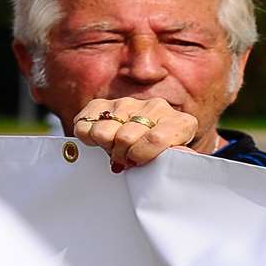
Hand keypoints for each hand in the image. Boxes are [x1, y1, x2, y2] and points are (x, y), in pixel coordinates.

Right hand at [72, 97, 198, 172]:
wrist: (148, 145)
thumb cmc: (162, 158)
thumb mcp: (176, 163)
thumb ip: (179, 160)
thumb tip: (180, 155)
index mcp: (181, 123)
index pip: (156, 138)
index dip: (141, 156)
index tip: (137, 163)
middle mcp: (157, 107)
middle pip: (126, 137)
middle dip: (122, 155)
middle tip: (126, 160)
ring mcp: (129, 103)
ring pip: (103, 130)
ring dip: (106, 145)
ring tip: (116, 149)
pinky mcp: (104, 103)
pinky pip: (84, 123)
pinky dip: (88, 137)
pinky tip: (103, 140)